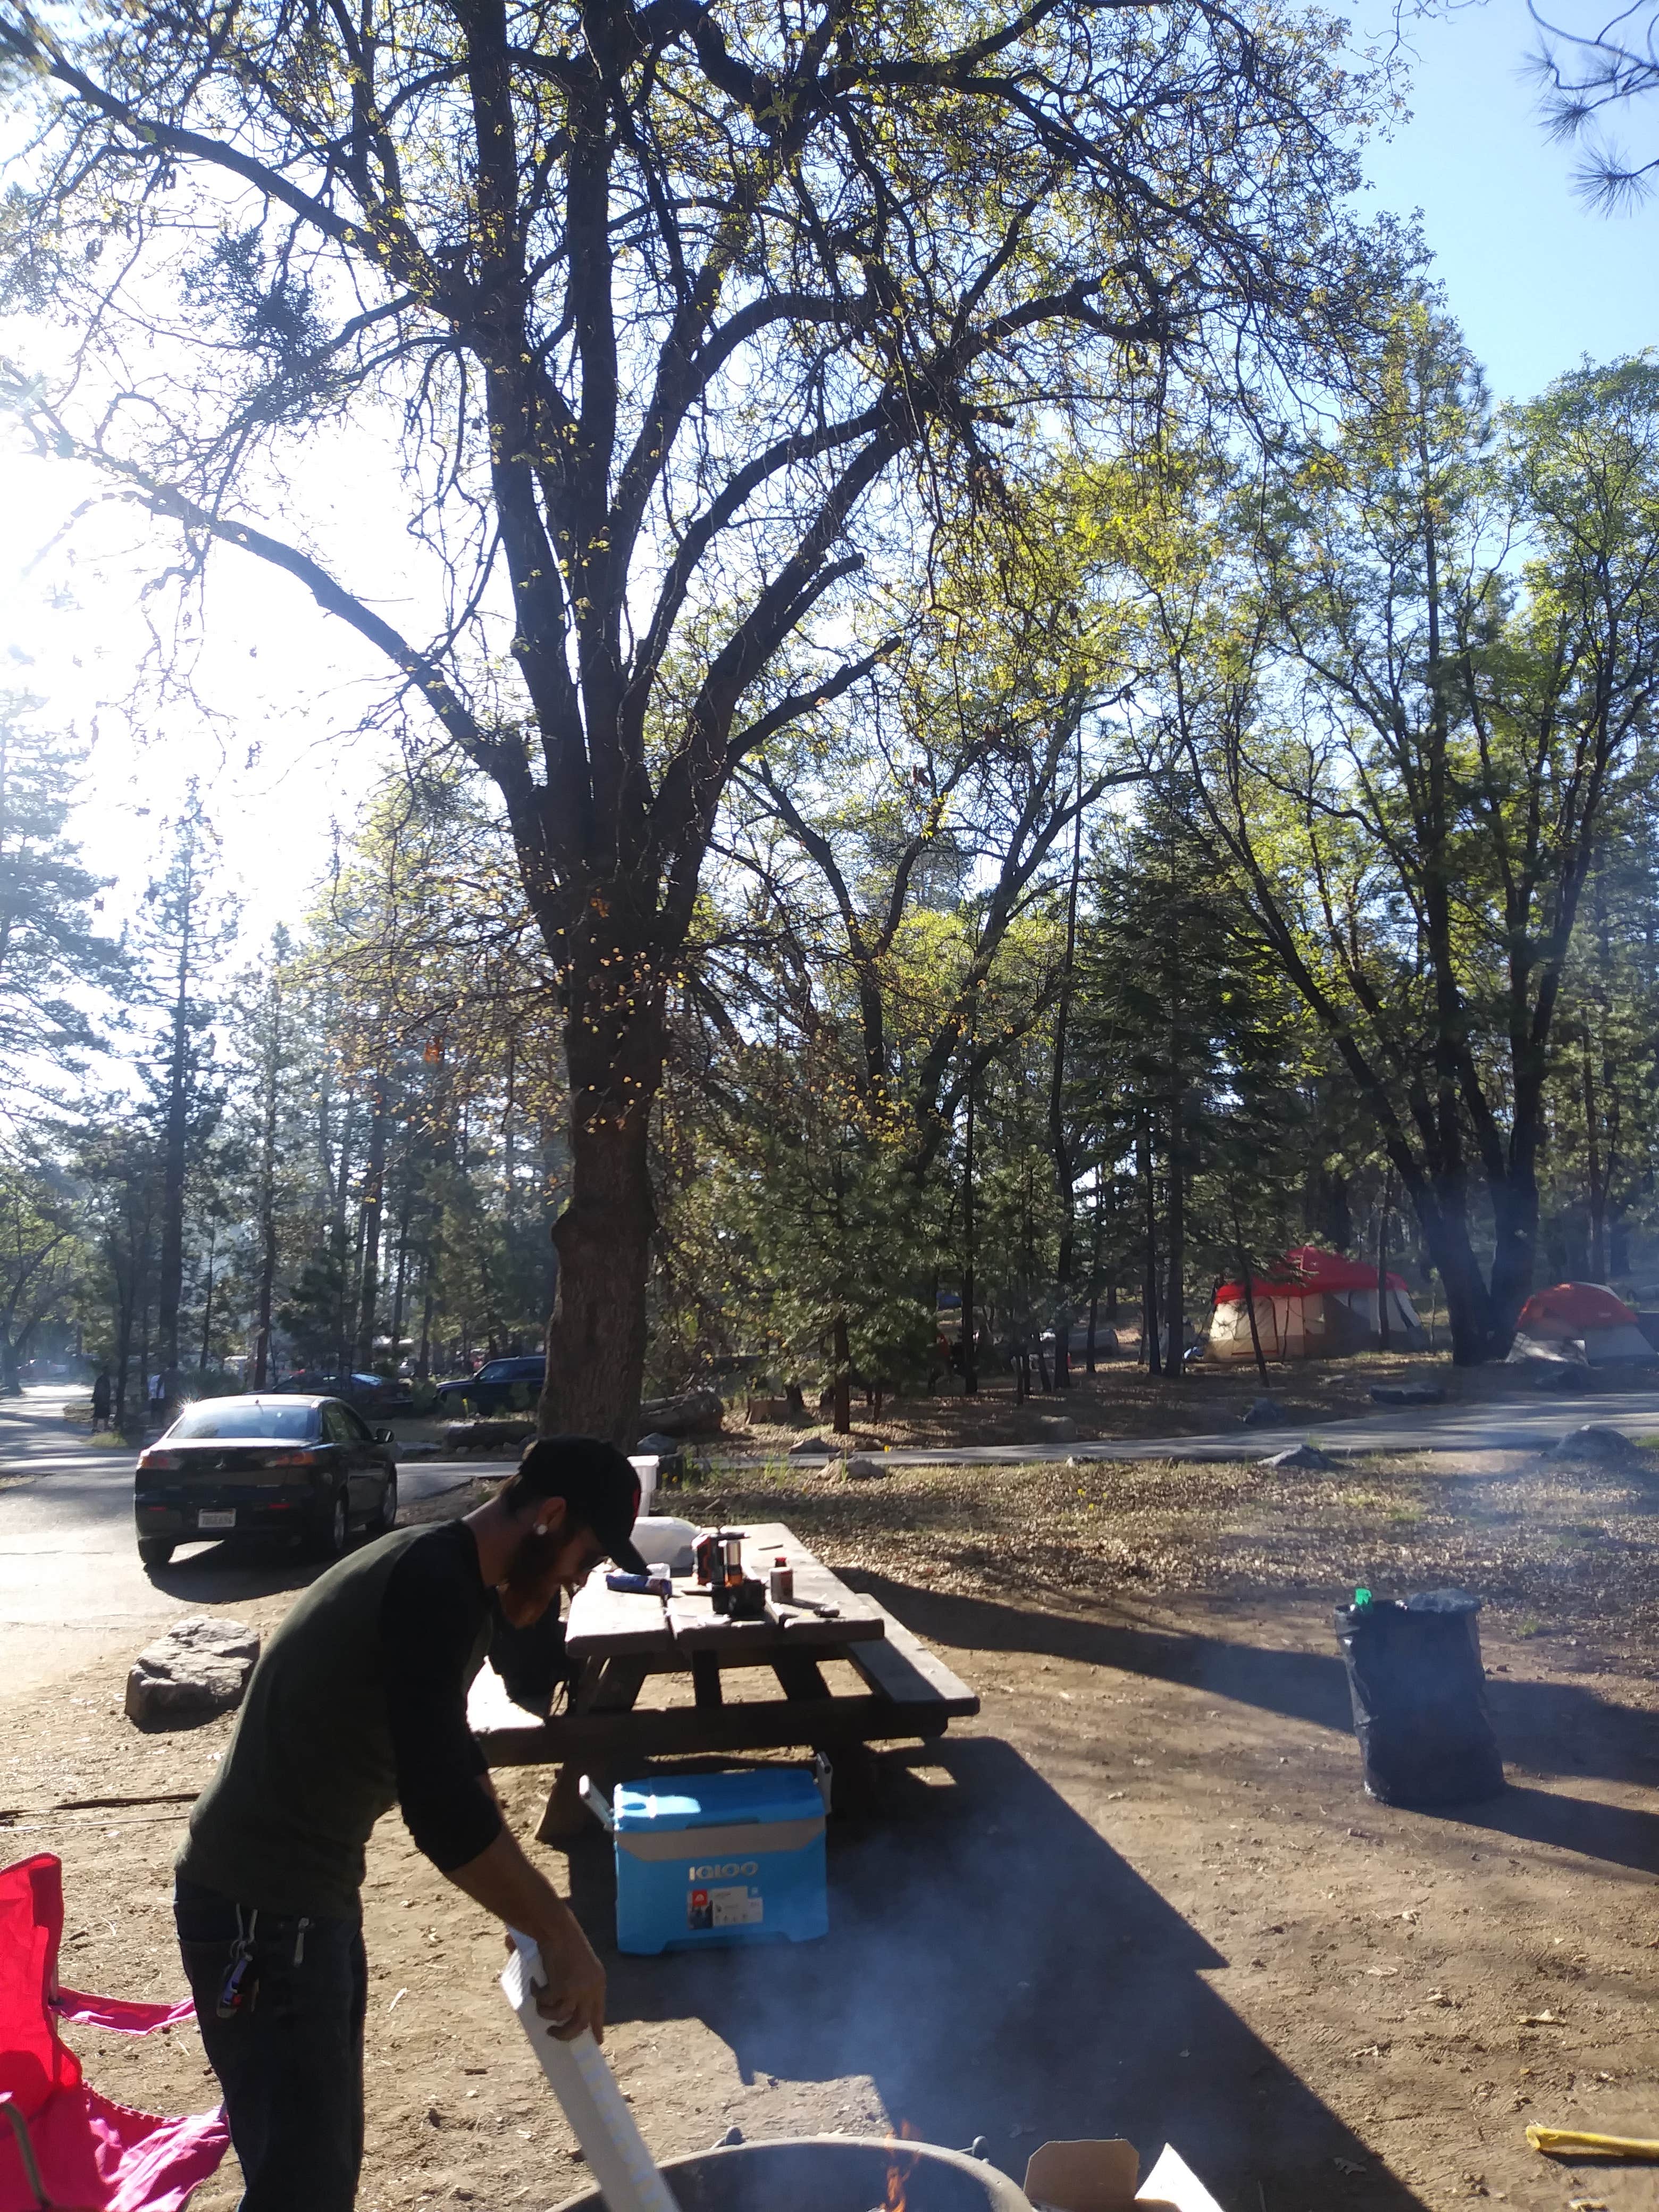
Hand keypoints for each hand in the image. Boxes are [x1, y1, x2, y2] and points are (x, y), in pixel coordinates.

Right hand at [525, 1907, 606, 2044]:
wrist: (558, 1927)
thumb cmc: (566, 1942)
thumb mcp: (578, 1966)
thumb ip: (574, 1985)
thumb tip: (563, 2010)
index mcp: (598, 1982)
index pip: (599, 2012)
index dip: (596, 2029)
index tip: (596, 2042)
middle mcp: (591, 1989)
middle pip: (581, 2024)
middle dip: (565, 2034)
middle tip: (552, 2033)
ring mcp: (576, 1990)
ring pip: (560, 2017)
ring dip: (546, 2014)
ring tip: (539, 2006)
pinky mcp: (561, 1988)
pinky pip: (546, 2002)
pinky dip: (537, 1996)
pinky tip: (533, 1985)